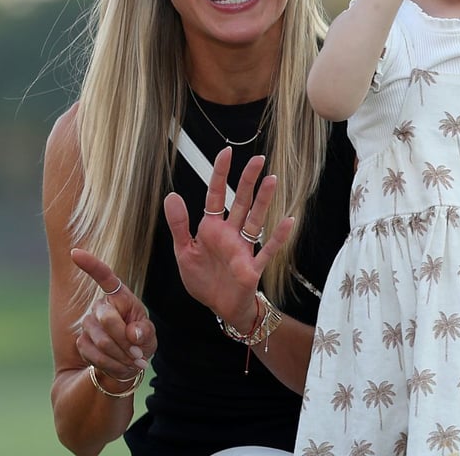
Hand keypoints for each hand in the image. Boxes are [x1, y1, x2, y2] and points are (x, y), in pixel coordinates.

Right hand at [69, 247, 155, 377]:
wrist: (127, 362)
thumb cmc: (141, 341)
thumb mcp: (149, 335)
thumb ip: (144, 332)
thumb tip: (133, 334)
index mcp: (119, 296)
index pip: (104, 277)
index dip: (90, 265)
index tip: (75, 252)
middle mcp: (100, 306)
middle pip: (108, 320)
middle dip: (126, 341)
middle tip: (139, 354)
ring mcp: (88, 323)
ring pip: (102, 341)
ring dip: (121, 356)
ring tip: (133, 361)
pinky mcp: (81, 341)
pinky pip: (94, 354)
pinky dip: (111, 364)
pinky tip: (120, 365)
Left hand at [163, 147, 294, 328]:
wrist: (219, 307)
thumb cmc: (204, 279)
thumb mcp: (184, 252)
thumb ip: (179, 225)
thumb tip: (172, 195)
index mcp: (211, 229)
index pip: (215, 195)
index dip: (220, 174)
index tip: (226, 153)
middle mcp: (230, 234)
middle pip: (240, 201)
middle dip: (248, 180)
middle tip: (258, 159)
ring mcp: (243, 249)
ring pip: (254, 219)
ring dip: (264, 200)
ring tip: (272, 180)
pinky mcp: (252, 267)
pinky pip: (267, 250)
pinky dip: (277, 237)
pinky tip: (287, 221)